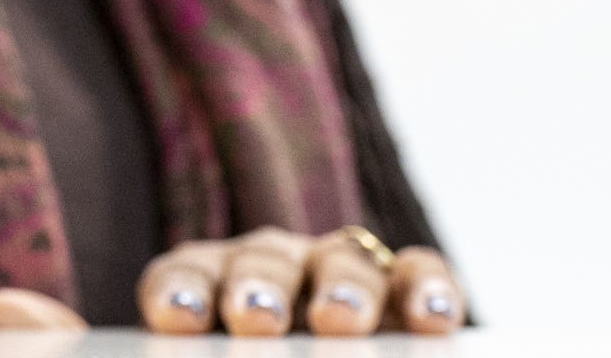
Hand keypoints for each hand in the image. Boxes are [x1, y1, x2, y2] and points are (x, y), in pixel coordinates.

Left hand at [140, 225, 465, 335]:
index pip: (186, 277)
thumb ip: (219, 356)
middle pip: (264, 262)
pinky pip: (416, 271)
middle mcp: (273, 267)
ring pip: (341, 261)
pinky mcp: (401, 285)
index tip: (178, 316)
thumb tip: (218, 351)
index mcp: (212, 286)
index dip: (179, 291)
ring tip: (339, 319)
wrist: (308, 347)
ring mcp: (338, 268)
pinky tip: (431, 318)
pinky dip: (427, 287)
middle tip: (255, 318)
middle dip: (259, 287)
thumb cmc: (252, 356)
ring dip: (341, 288)